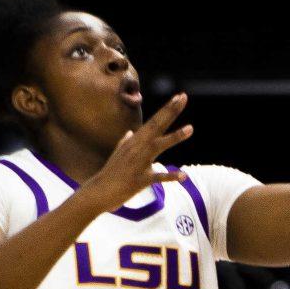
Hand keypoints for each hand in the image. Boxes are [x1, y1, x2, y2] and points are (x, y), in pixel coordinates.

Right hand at [86, 93, 192, 209]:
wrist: (98, 192)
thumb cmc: (109, 173)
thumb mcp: (117, 154)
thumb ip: (124, 142)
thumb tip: (129, 133)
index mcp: (134, 141)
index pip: (154, 121)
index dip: (167, 109)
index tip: (179, 97)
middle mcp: (137, 148)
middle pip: (156, 126)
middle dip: (170, 112)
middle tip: (183, 97)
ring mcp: (139, 163)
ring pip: (158, 146)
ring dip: (174, 137)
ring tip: (190, 128)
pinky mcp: (141, 180)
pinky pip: (158, 177)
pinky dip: (171, 176)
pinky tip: (184, 175)